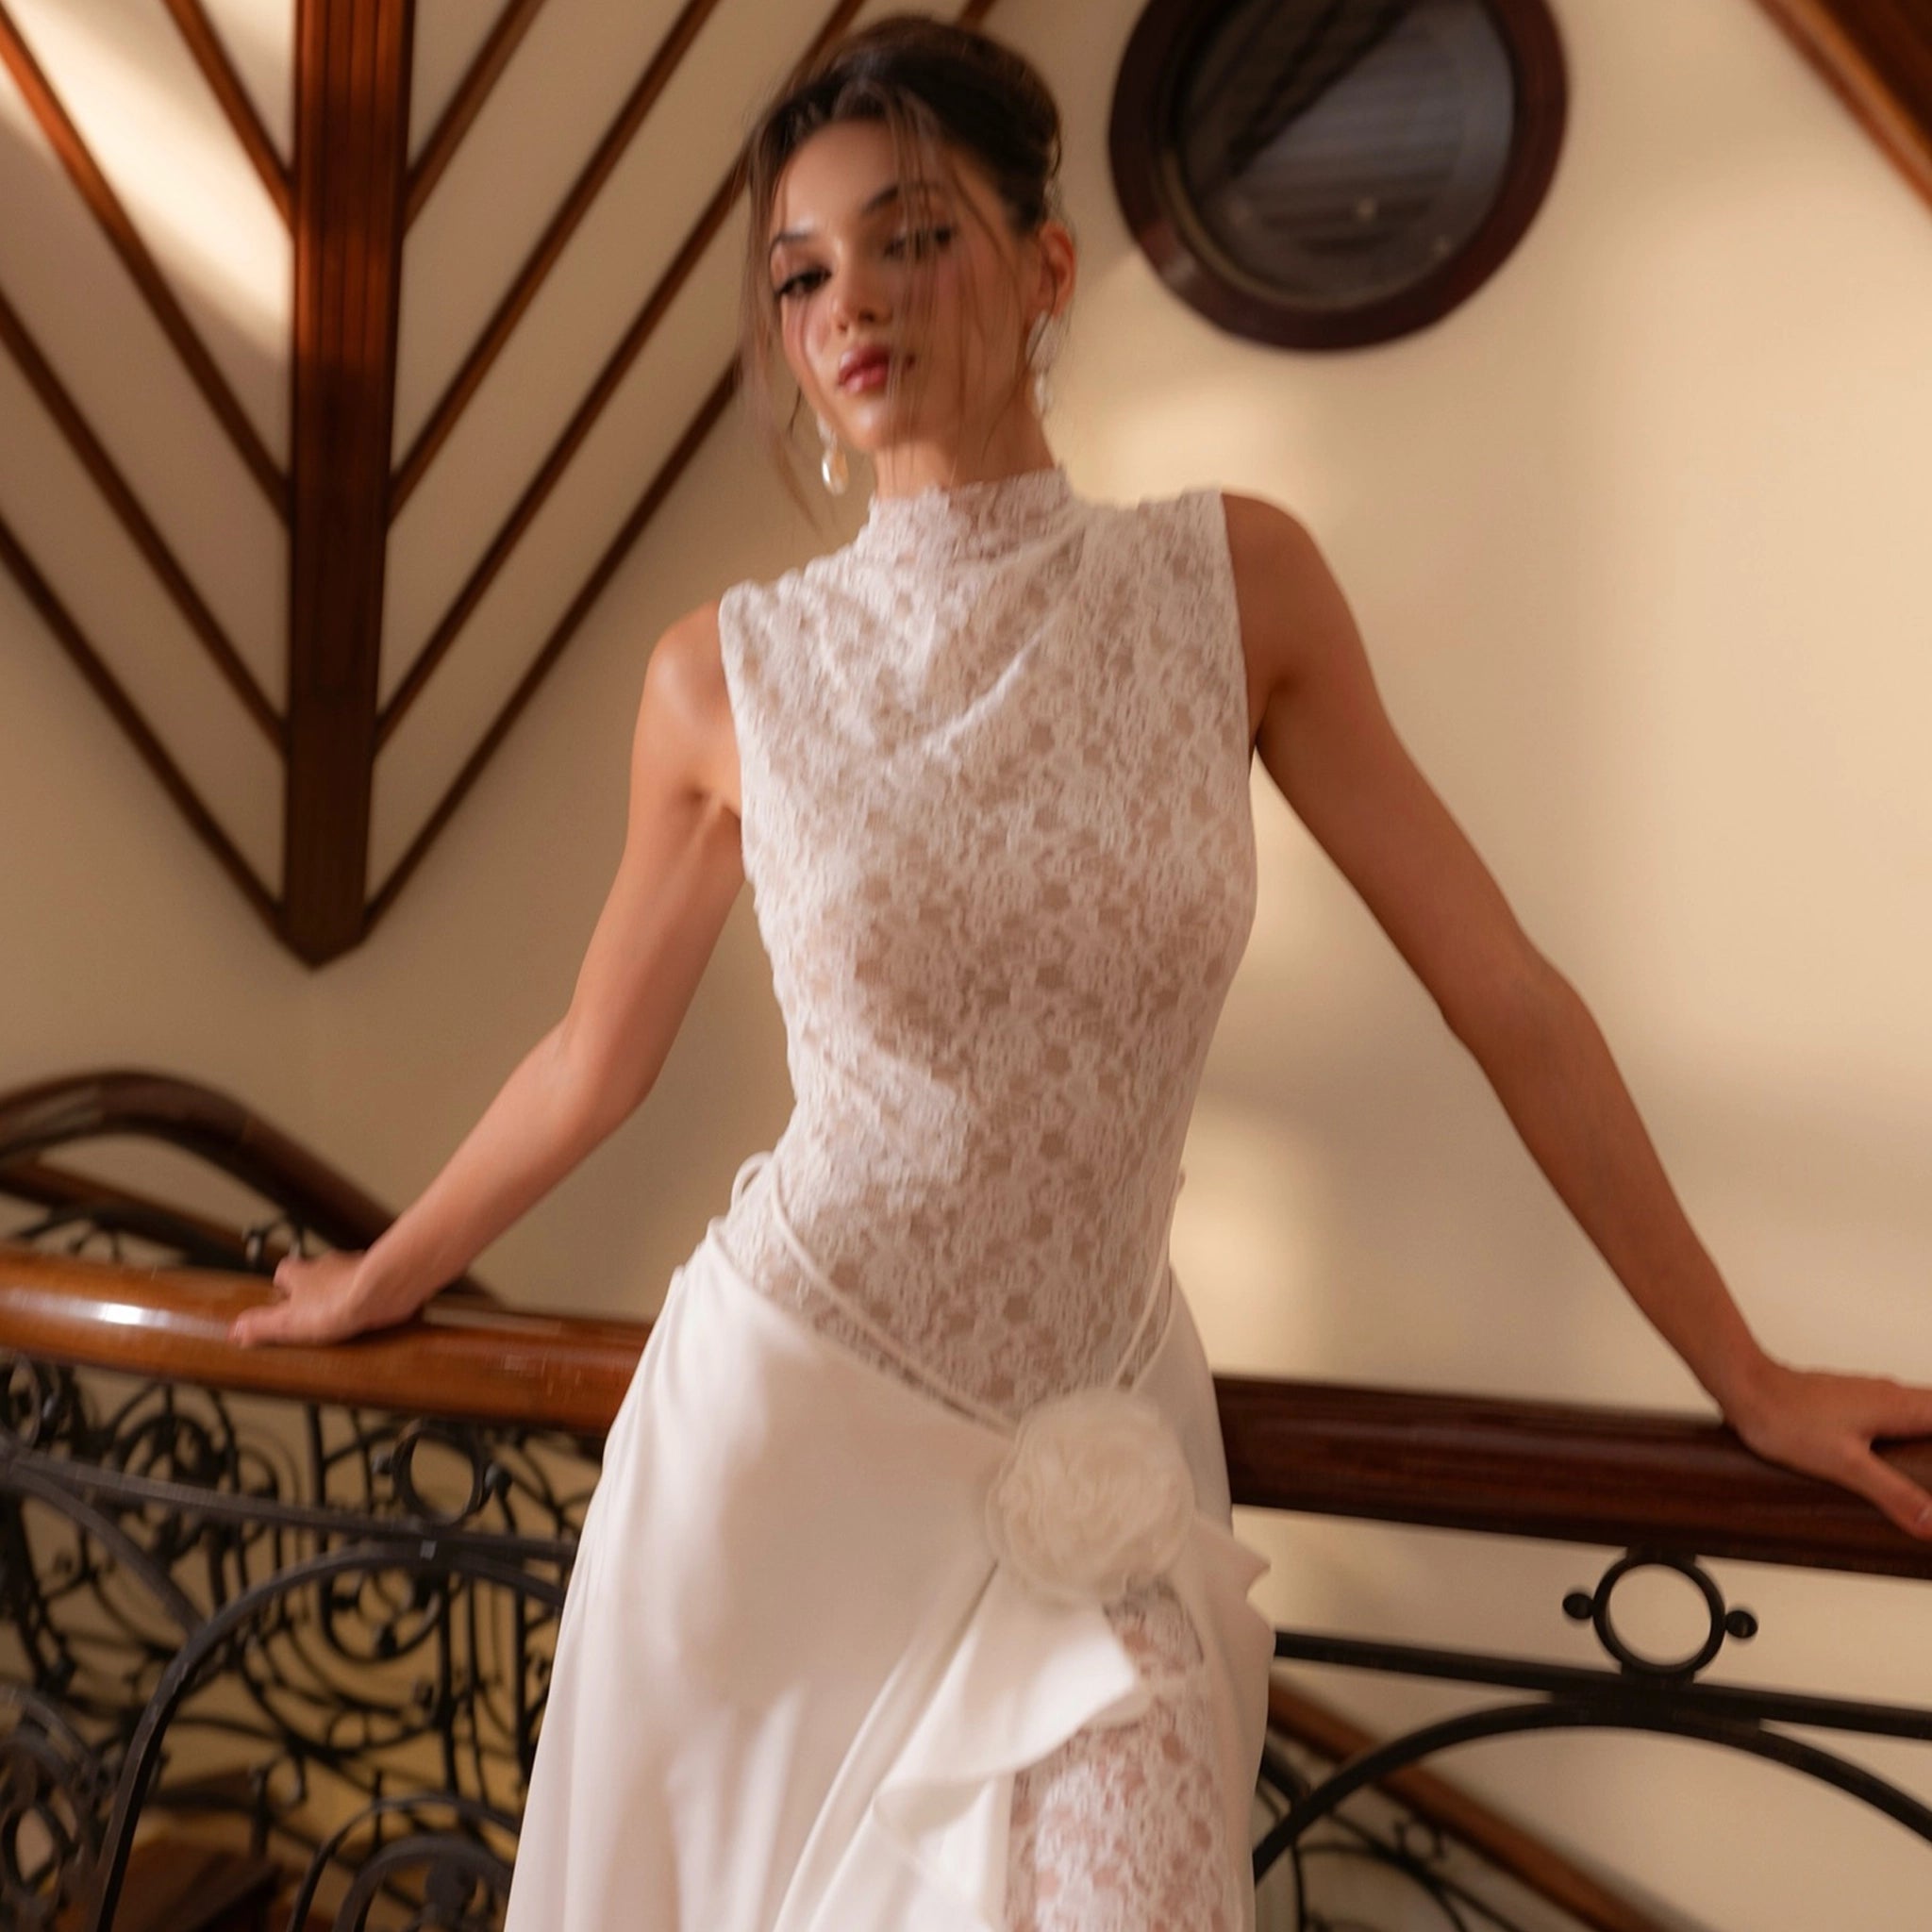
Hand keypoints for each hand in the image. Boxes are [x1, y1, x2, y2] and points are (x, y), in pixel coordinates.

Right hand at [228, 1247, 385, 1348]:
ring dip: (342, 1289)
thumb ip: (261, 1325)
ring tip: (343, 1313)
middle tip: (313, 1310)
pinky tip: (371, 1311)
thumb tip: (235, 1331)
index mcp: (301, 1274)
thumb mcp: (288, 1322)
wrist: (381, 1290)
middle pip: (314, 1273)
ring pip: (343, 1275)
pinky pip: (371, 1282)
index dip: (282, 1286)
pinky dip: (369, 1294)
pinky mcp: (379, 1275)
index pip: (284, 1272)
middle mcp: (327, 1265)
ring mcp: (355, 1267)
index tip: (280, 1300)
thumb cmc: (336, 1303)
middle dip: (313, 1289)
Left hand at [1724, 1360, 1931, 1540]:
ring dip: (1927, 1440)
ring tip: (1922, 1474)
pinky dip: (1907, 1437)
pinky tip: (1894, 1462)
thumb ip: (1893, 1493)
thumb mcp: (1846, 1464)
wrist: (1746, 1389)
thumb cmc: (1787, 1418)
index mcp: (1900, 1406)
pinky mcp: (1851, 1402)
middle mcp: (1892, 1394)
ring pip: (1919, 1415)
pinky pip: (1895, 1416)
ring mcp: (1871, 1396)